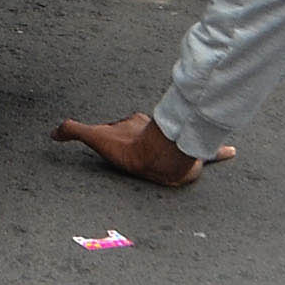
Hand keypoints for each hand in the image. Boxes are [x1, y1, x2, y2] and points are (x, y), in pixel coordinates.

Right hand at [51, 113, 230, 187]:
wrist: (162, 157)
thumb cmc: (132, 149)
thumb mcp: (96, 138)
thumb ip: (73, 131)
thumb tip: (51, 132)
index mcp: (136, 126)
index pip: (125, 127)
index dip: (118, 134)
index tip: (116, 144)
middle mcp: (157, 132)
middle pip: (150, 134)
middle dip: (147, 139)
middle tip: (144, 152)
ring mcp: (174, 144)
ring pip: (177, 144)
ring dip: (182, 147)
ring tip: (183, 154)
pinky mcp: (194, 158)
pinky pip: (210, 153)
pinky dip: (220, 152)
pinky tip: (233, 151)